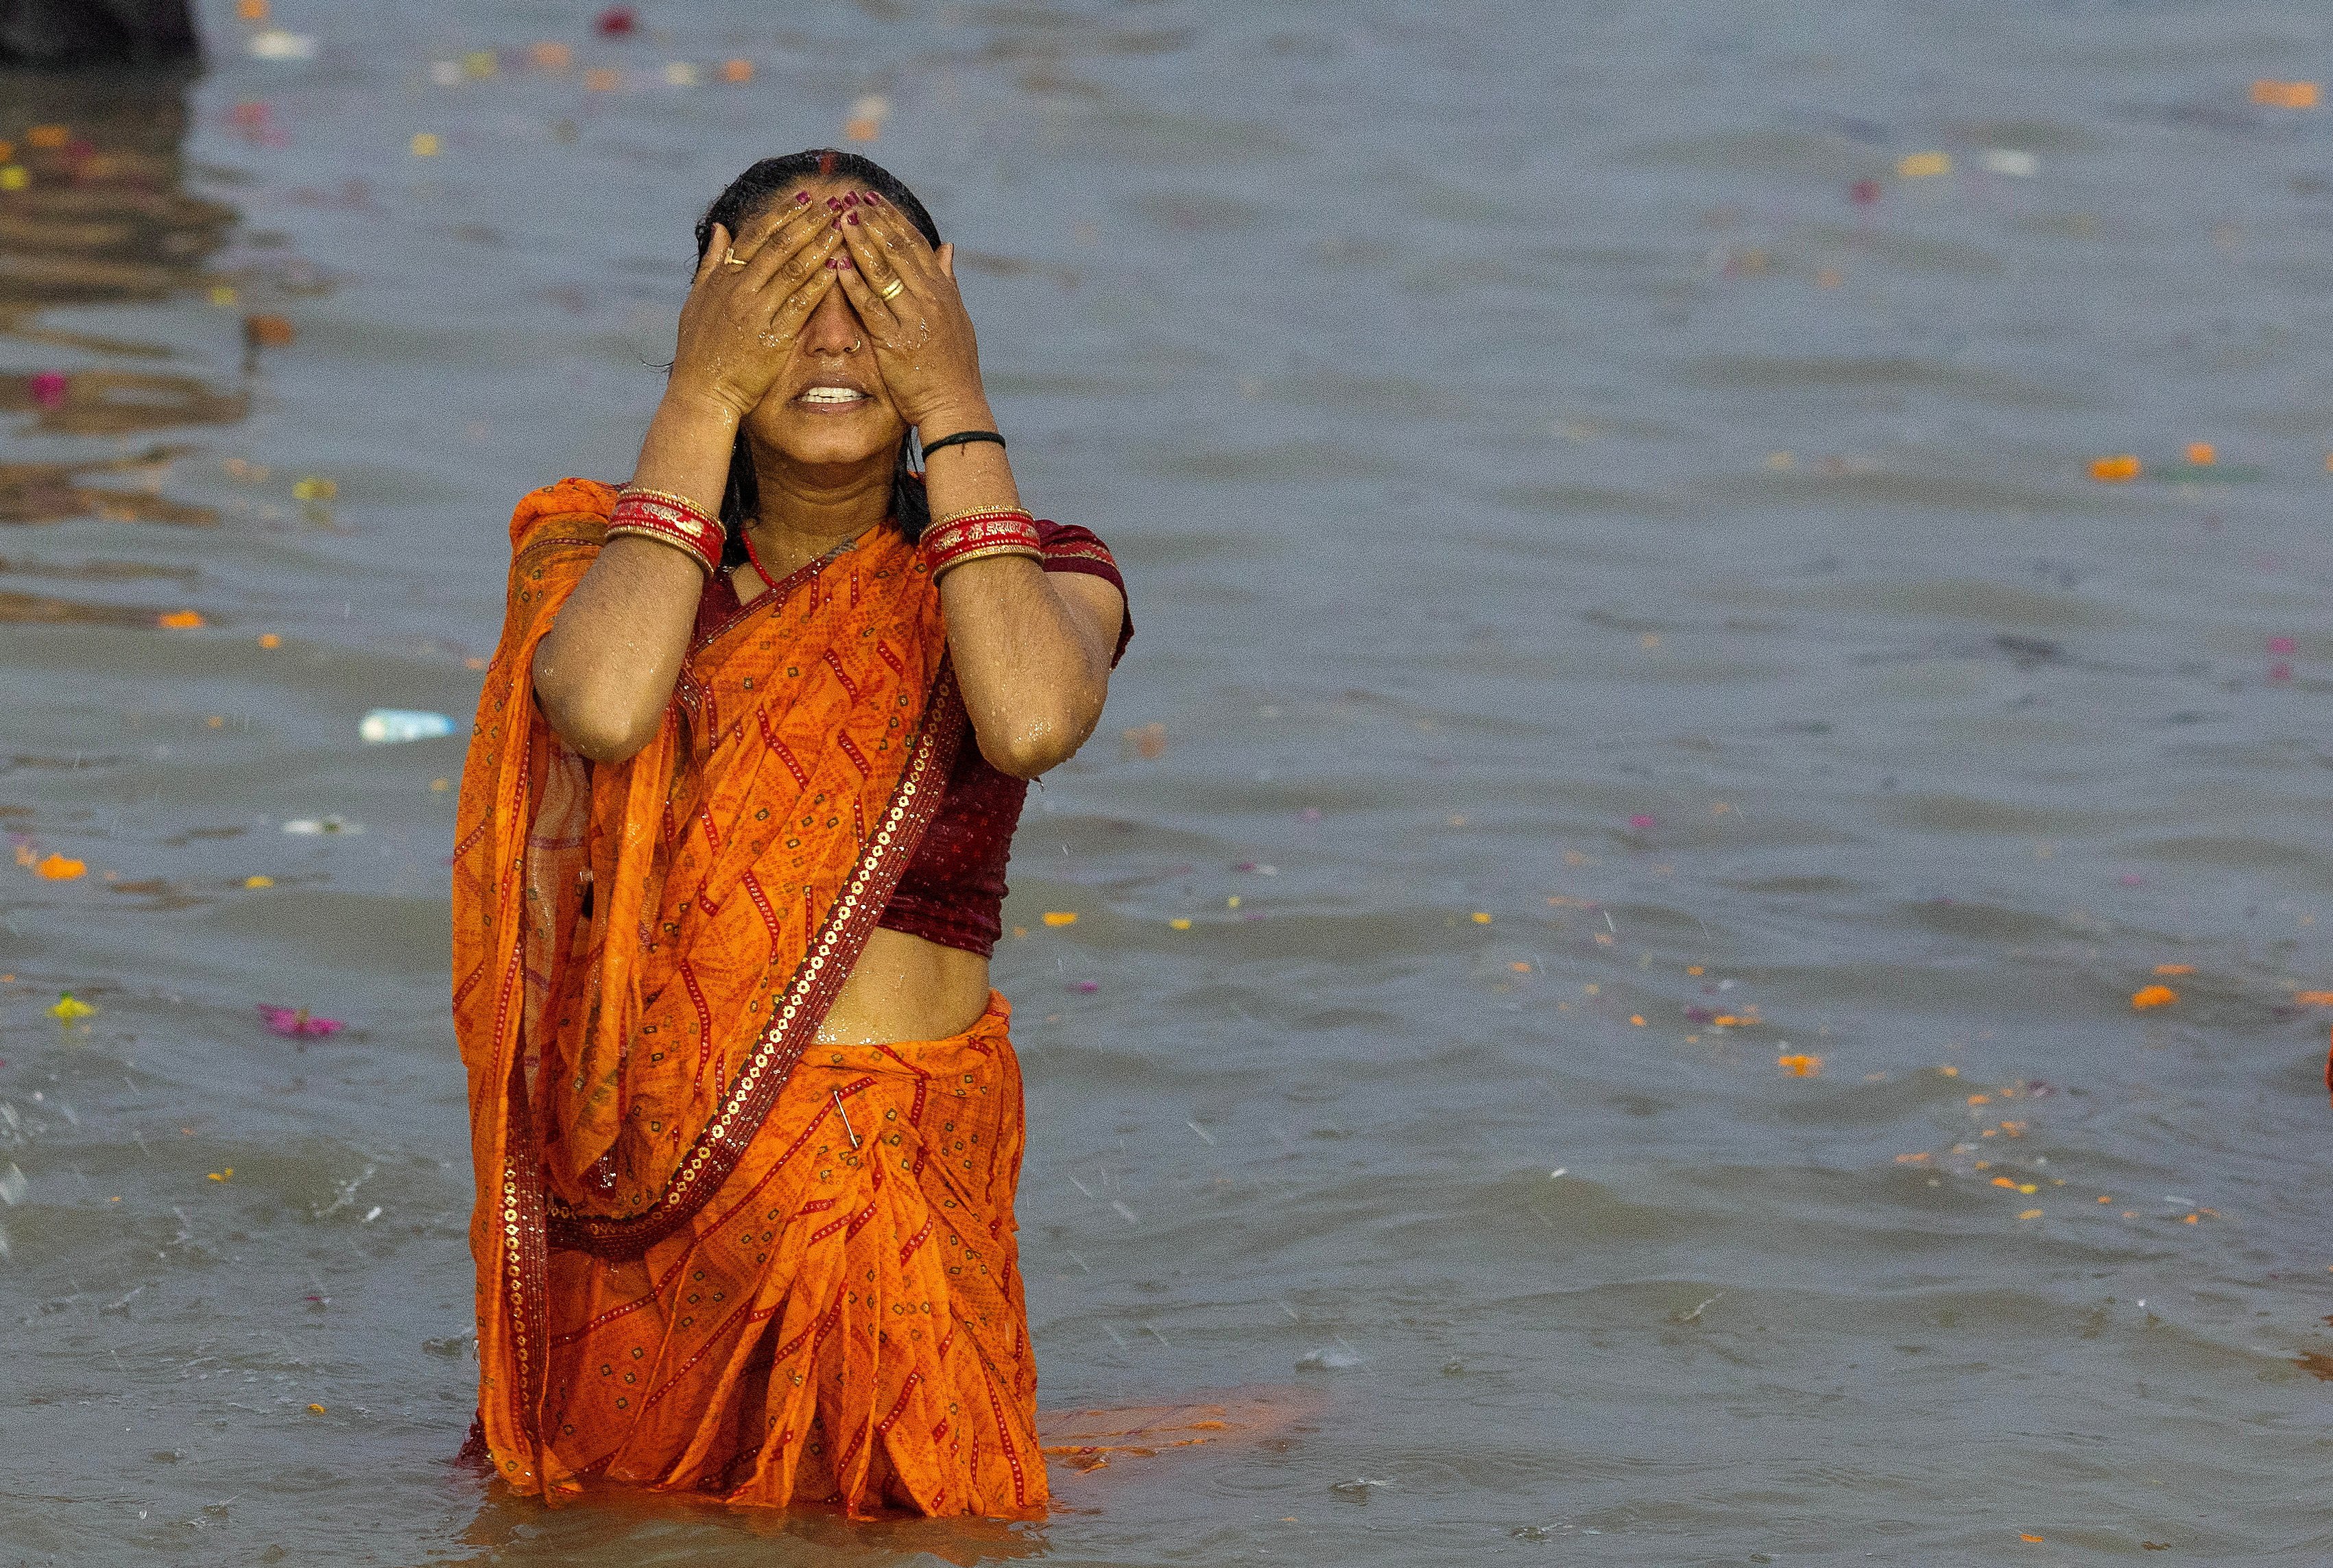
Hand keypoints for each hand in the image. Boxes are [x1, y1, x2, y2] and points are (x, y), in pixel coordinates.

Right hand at [671, 195, 842, 417]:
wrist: (702, 390)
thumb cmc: (699, 348)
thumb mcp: (697, 299)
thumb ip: (713, 263)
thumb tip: (722, 228)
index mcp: (724, 278)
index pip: (757, 236)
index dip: (782, 215)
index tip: (803, 198)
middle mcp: (739, 290)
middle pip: (779, 247)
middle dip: (808, 223)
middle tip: (832, 205)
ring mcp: (756, 312)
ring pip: (793, 270)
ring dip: (819, 247)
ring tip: (841, 230)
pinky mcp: (772, 337)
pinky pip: (800, 305)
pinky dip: (819, 285)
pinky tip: (837, 270)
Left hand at [829, 192, 990, 432]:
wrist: (956, 405)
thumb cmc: (954, 366)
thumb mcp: (958, 317)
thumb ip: (949, 280)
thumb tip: (947, 246)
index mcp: (944, 292)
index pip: (916, 244)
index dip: (893, 218)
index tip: (873, 198)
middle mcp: (931, 300)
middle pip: (899, 250)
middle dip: (873, 221)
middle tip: (850, 198)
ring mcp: (915, 320)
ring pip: (884, 273)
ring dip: (861, 243)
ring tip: (840, 220)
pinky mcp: (897, 342)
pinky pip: (871, 308)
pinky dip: (854, 285)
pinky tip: (837, 266)